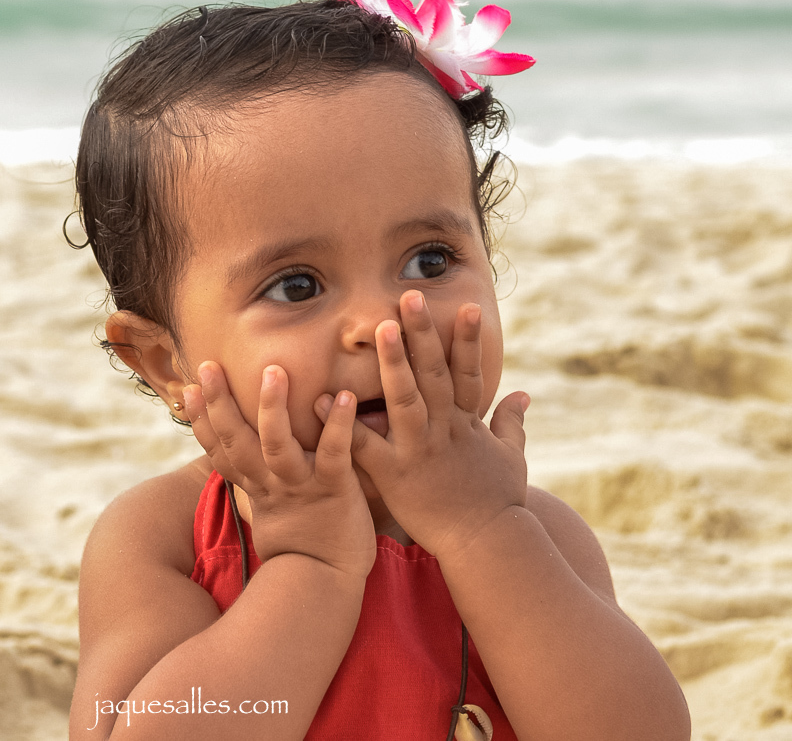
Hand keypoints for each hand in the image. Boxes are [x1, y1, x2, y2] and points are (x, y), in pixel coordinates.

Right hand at [183, 361, 375, 580]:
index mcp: (255, 485)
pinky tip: (345, 398)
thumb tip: (242, 458)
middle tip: (207, 366)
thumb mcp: (267, 510)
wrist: (328, 581)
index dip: (201, 422)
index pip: (219, 452)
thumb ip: (256, 480)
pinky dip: (339, 426)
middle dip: (220, 404)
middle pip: (237, 441)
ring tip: (273, 371)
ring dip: (273, 408)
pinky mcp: (333, 490)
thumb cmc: (300, 543)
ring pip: (278, 445)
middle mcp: (270, 483)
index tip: (188, 390)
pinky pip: (334, 454)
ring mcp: (299, 486)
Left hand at [340, 291, 528, 559]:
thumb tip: (522, 394)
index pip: (468, 372)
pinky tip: (320, 397)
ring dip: (393, 362)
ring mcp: (419, 449)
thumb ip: (512, 424)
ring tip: (381, 328)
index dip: (468, 340)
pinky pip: (363, 443)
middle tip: (409, 296)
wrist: (486, 544)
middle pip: (433, 374)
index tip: (467, 306)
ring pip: (404, 398)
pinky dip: (342, 421)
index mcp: (467, 423)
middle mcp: (444, 429)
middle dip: (423, 334)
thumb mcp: (511, 459)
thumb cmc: (497, 503)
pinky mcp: (395, 474)